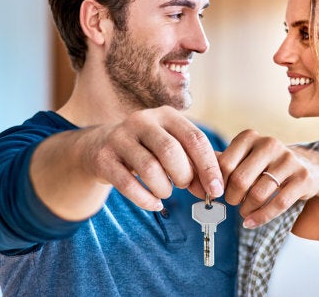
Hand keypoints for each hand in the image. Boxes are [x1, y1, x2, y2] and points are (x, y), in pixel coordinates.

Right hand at [84, 106, 223, 210]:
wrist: (100, 146)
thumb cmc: (148, 149)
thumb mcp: (174, 146)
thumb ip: (197, 163)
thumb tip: (217, 187)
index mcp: (167, 115)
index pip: (195, 138)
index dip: (209, 167)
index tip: (216, 190)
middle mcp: (143, 121)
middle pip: (171, 151)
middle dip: (184, 176)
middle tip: (185, 186)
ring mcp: (120, 137)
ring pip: (150, 169)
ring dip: (164, 188)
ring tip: (166, 191)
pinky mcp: (103, 158)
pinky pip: (128, 185)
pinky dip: (146, 200)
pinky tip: (154, 203)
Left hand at [218, 130, 318, 227]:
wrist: (306, 166)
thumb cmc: (266, 165)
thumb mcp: (243, 158)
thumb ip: (221, 163)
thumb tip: (195, 174)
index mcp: (250, 137)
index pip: (225, 164)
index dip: (218, 184)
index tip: (217, 193)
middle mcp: (269, 143)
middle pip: (240, 180)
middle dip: (232, 198)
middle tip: (233, 202)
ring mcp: (288, 159)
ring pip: (258, 194)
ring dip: (246, 209)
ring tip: (245, 211)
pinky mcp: (303, 177)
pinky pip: (279, 203)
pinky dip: (261, 217)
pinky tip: (252, 222)